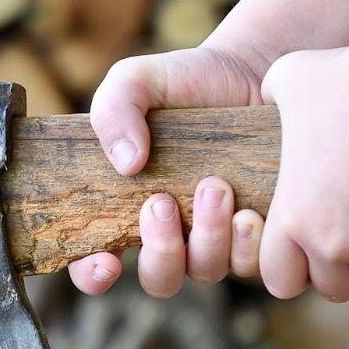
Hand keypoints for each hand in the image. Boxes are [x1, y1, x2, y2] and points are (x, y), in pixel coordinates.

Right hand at [69, 45, 267, 297]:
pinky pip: (252, 265)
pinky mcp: (256, 233)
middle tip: (162, 203)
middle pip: (158, 278)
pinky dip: (247, 245)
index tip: (107, 263)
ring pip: (205, 271)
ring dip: (207, 239)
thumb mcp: (134, 80)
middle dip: (160, 250)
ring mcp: (215, 237)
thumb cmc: (184, 81)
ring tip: (215, 186)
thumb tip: (127, 163)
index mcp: (126, 208)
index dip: (92, 275)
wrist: (251, 70)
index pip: (94, 263)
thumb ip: (113, 110)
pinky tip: (251, 212)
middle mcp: (171, 233)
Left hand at [257, 46, 348, 299]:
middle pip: (334, 288)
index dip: (294, 267)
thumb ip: (269, 99)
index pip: (278, 278)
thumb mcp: (287, 79)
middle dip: (344, 269)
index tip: (309, 248)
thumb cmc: (347, 72)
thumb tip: (260, 95)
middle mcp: (329, 241)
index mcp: (289, 216)